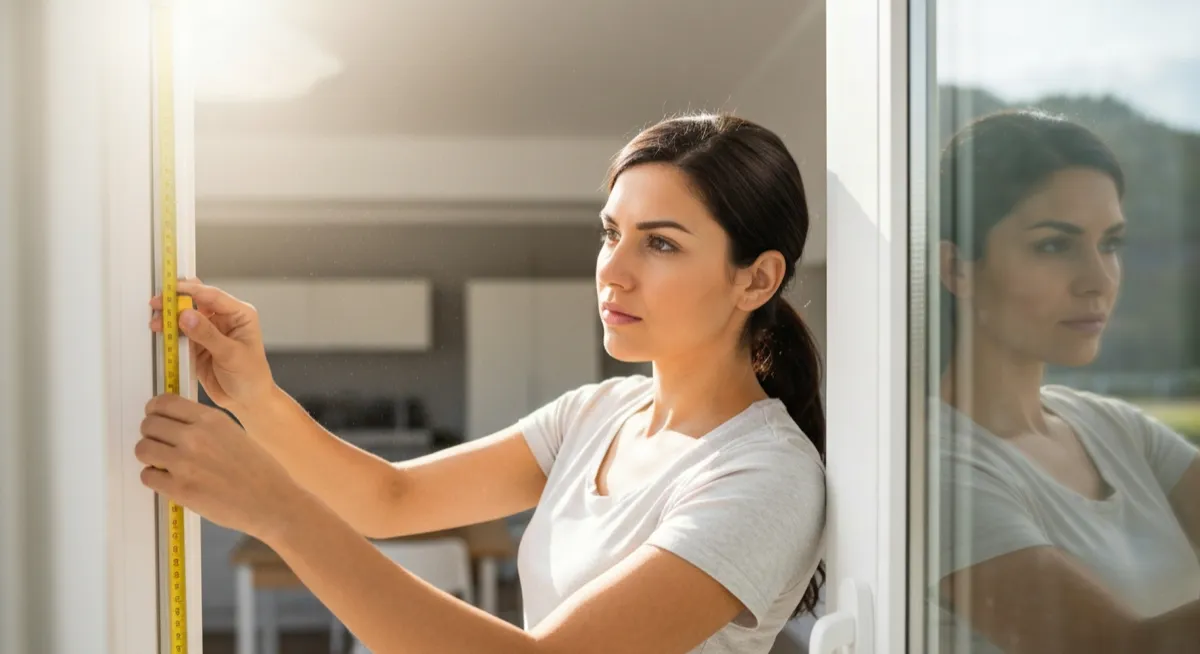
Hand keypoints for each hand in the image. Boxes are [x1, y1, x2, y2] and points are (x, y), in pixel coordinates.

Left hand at [136, 394, 301, 539]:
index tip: (154, 416)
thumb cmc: (260, 471)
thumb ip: (205, 427)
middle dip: (151, 434)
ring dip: (149, 456)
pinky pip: (147, 476)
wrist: (272, 502)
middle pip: (149, 425)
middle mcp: (195, 437)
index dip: (154, 410)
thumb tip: (177, 425)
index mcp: (211, 419)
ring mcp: (184, 463)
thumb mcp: (235, 434)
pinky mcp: (179, 489)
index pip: (164, 403)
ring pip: (142, 449)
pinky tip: (169, 481)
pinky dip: (154, 478)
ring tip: (163, 463)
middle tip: (159, 444)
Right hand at [150, 278, 275, 413]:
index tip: (172, 290)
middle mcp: (224, 320)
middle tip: (158, 304)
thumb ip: (208, 335)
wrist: (247, 401)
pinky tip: (160, 334)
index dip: (191, 291)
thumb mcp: (231, 354)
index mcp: (240, 315)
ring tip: (156, 323)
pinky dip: (169, 334)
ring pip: (184, 318)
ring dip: (169, 319)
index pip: (213, 296)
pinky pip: (180, 335)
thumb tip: (186, 315)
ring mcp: (209, 332)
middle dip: (176, 302)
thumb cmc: (251, 377)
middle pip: (196, 303)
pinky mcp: (197, 345)